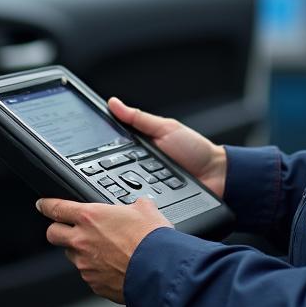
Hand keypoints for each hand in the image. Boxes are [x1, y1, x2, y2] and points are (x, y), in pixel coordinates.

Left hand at [37, 196, 171, 303]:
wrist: (160, 272)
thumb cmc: (153, 240)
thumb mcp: (146, 210)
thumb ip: (135, 205)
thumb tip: (140, 205)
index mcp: (90, 217)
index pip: (56, 208)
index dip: (46, 205)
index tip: (42, 205)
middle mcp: (82, 240)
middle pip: (53, 234)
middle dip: (57, 231)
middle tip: (68, 230)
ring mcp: (86, 265)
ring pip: (72, 256)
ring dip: (81, 253)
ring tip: (104, 252)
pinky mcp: (94, 284)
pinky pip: (89, 275)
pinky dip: (97, 272)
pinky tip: (114, 269)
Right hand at [108, 95, 226, 198]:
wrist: (218, 176)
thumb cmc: (195, 150)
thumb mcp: (165, 128)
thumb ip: (138, 118)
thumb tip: (113, 103)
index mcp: (138, 149)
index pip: (111, 150)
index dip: (99, 148)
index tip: (87, 146)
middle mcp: (138, 168)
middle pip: (113, 171)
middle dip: (107, 170)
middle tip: (103, 167)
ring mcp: (145, 187)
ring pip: (123, 189)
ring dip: (121, 187)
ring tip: (121, 182)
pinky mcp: (153, 203)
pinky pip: (138, 203)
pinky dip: (136, 201)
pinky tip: (132, 200)